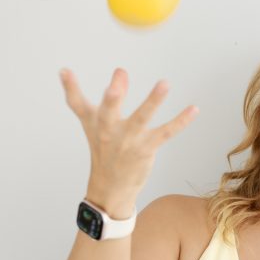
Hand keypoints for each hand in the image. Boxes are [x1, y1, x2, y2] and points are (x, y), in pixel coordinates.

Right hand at [59, 68, 198, 198]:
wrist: (111, 189)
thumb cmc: (102, 150)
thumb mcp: (89, 122)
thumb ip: (77, 97)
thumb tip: (65, 70)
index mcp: (95, 123)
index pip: (78, 104)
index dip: (70, 87)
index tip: (65, 71)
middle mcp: (109, 131)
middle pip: (109, 111)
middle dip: (114, 94)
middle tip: (119, 73)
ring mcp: (129, 141)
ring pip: (141, 118)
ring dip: (153, 101)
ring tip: (164, 83)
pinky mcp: (147, 149)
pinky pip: (166, 132)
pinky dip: (181, 121)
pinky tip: (194, 109)